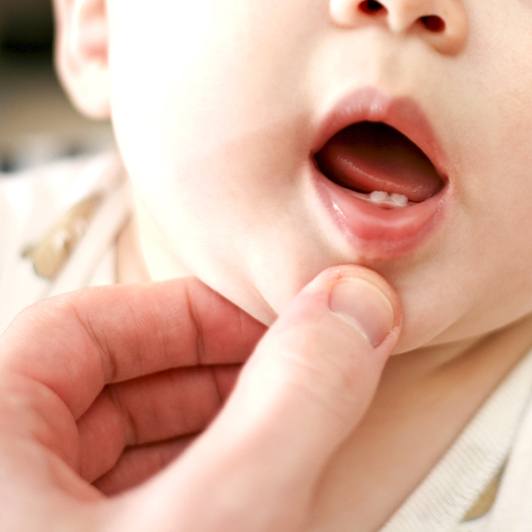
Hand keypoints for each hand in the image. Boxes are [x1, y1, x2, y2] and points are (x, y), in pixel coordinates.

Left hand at [0, 266, 400, 531]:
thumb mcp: (211, 523)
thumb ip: (288, 408)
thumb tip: (353, 312)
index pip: (78, 328)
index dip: (185, 314)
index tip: (266, 327)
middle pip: (105, 387)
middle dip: (211, 378)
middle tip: (288, 382)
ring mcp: (25, 525)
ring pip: (121, 451)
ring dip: (209, 436)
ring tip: (276, 441)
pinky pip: (124, 504)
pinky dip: (191, 489)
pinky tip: (241, 498)